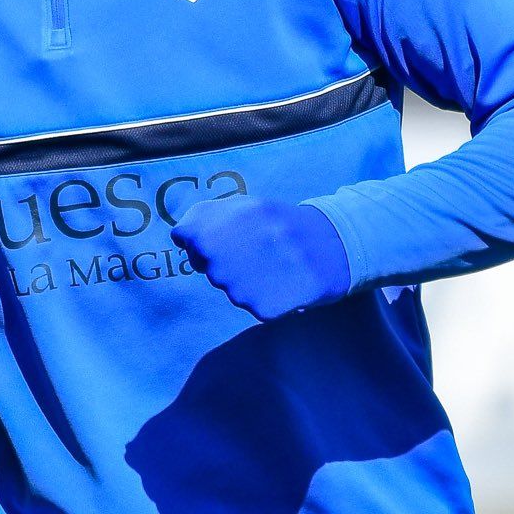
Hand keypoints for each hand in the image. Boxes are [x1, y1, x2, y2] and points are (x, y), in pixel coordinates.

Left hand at [171, 196, 350, 320]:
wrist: (333, 245)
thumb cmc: (285, 224)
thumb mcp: (246, 205)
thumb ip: (207, 216)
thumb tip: (179, 237)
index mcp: (215, 224)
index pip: (184, 238)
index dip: (202, 238)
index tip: (228, 236)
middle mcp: (221, 255)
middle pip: (206, 266)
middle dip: (226, 260)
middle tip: (259, 251)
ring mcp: (238, 285)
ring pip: (228, 287)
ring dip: (246, 280)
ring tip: (274, 264)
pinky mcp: (258, 308)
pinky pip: (251, 305)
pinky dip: (265, 298)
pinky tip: (283, 282)